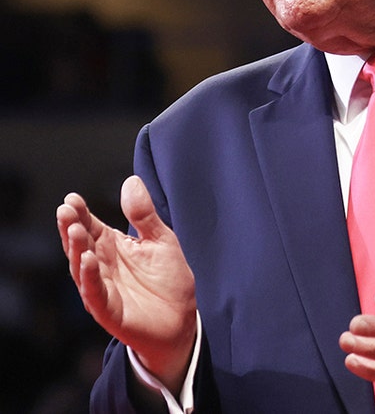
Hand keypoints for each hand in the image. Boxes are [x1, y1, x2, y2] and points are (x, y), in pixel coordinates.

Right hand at [56, 175, 197, 393]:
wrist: (181, 320)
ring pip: (82, 266)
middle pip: (81, 243)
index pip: (91, 226)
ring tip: (74, 230)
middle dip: (71, 226)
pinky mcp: (107, 309)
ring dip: (77, 249)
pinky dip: (89, 276)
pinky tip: (87, 260)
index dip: (81, 213)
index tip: (72, 198)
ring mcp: (102, 287)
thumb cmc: (168, 280)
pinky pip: (94, 291)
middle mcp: (101, 265)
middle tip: (66, 209)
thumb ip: (144, 215)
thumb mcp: (161, 240)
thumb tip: (131, 180)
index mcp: (112, 246)